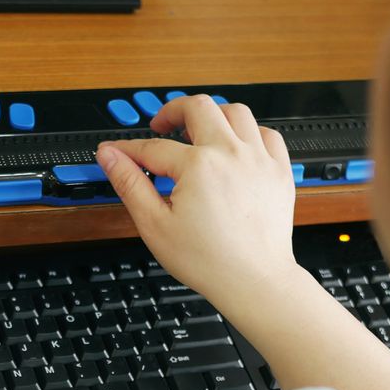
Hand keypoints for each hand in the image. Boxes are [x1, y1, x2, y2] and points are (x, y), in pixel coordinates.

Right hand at [96, 95, 300, 308]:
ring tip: (199, 132)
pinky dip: (249, 133)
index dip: (129, 149)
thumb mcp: (155, 225)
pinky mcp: (279, 171)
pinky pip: (267, 134)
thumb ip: (130, 184)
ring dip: (213, 115)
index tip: (117, 151)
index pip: (153, 147)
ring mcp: (259, 160)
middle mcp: (231, 154)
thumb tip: (110, 156)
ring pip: (236, 112)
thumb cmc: (210, 261)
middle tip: (161, 126)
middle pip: (198, 107)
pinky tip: (236, 147)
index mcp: (199, 166)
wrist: (254, 281)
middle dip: (173, 111)